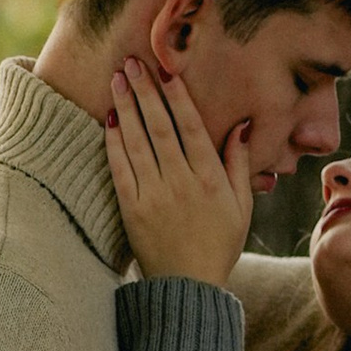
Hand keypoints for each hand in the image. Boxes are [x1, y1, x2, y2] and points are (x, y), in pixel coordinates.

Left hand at [103, 57, 253, 284]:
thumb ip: (238, 164)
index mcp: (210, 179)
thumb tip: (240, 125)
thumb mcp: (241, 206)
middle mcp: (181, 183)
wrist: (187, 287)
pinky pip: (120, 169)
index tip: (167, 70)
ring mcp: (154, 196)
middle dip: (145, 92)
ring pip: (138, 142)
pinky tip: (109, 120)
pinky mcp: (132, 210)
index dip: (178, 96)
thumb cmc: (218, 245)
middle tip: (132, 63)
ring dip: (126, 108)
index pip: (192, 127)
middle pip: (160, 127)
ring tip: (117, 80)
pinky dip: (114, 142)